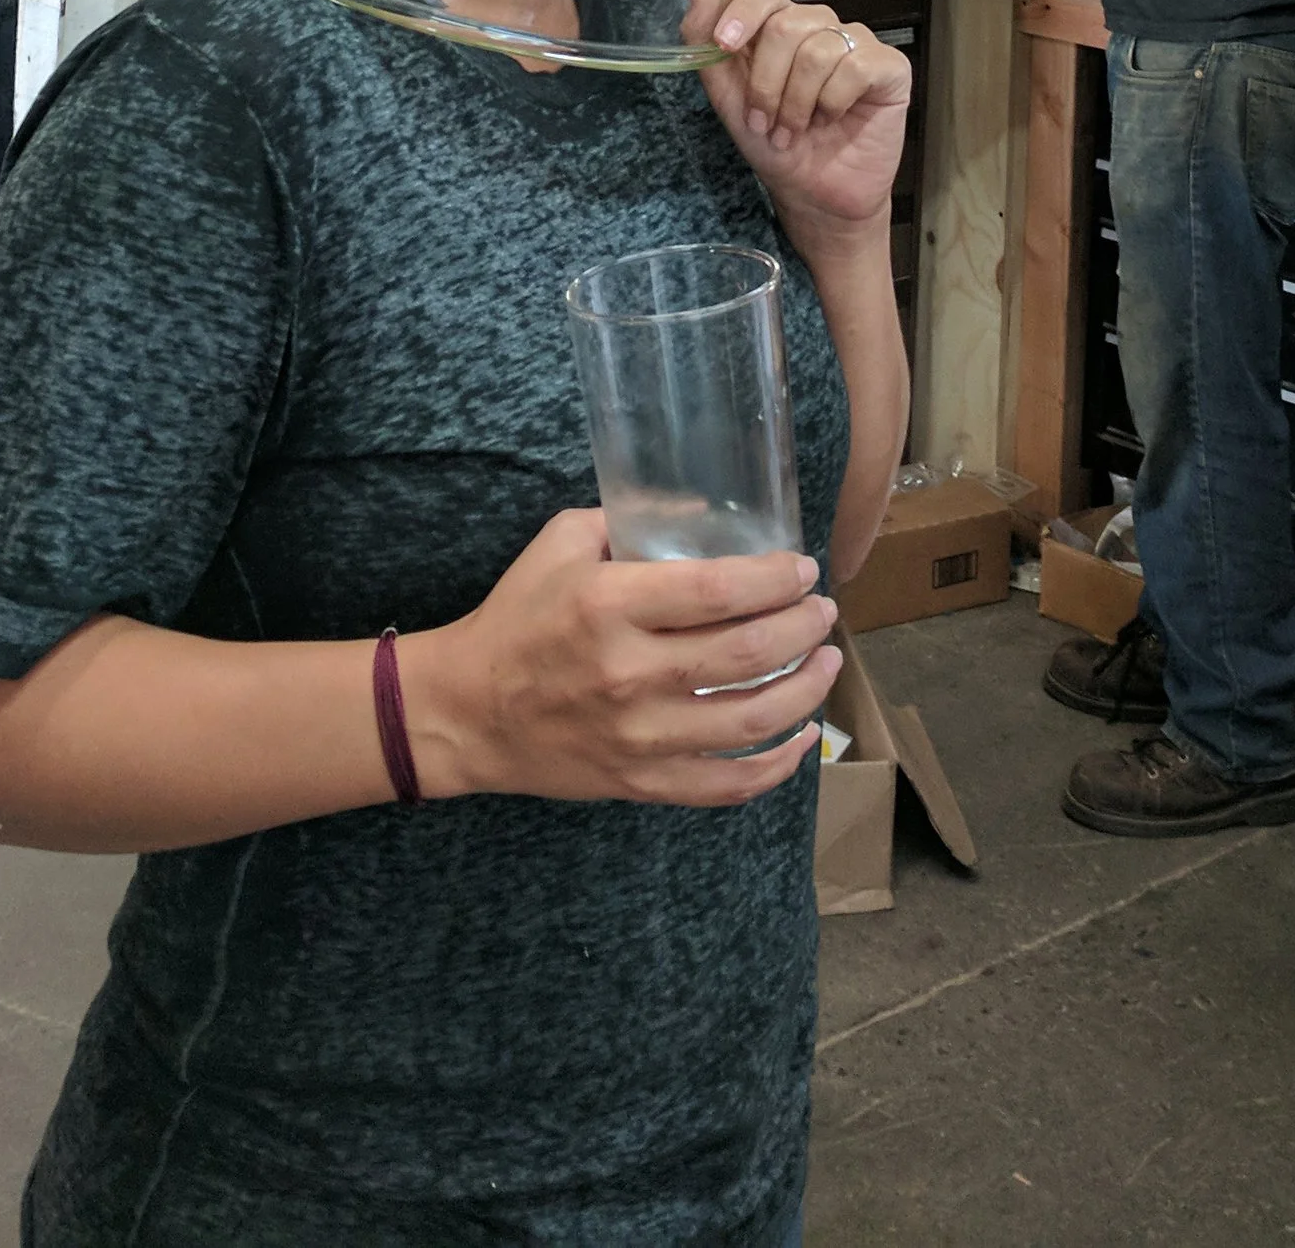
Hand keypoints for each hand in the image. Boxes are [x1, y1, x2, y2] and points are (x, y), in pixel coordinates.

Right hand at [403, 510, 840, 806]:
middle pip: (746, 654)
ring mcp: (638, 736)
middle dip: (803, 628)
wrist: (467, 711)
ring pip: (750, 722)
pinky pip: (726, 785)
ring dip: (805, 691)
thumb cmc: (517, 617)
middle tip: (823, 611)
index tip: (803, 568)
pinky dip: (776, 766)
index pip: (717, 591)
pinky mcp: (641, 782)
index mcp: (609, 606)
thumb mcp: (561, 542)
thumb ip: (627, 520)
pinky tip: (800, 740)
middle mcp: (629, 673)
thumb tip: (701, 509)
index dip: (775, 579)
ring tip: (827, 664)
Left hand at [684, 0, 911, 246]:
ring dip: (796, 102)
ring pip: (818, 49)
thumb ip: (708, 42)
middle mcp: (819, 27)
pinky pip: (855, 66)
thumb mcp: (728, 99)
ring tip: (792, 132)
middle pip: (786, 24)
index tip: (725, 44)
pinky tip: (831, 120)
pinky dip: (833, 102)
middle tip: (763, 121)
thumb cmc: (774, 146)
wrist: (814, 196)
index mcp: (778, 28)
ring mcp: (856, 43)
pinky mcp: (889, 67)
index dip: (742, 11)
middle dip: (766, 82)